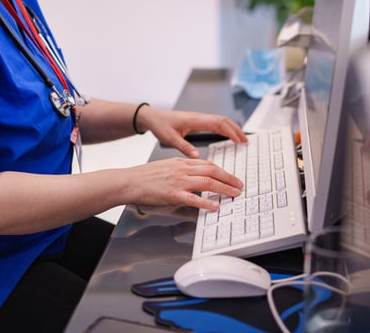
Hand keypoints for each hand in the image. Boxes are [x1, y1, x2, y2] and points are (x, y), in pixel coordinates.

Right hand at [126, 157, 243, 211]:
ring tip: (234, 194)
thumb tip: (197, 173)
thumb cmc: (146, 176)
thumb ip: (183, 168)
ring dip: (224, 188)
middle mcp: (183, 170)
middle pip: (212, 171)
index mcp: (182, 162)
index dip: (223, 171)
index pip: (208, 164)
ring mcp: (178, 181)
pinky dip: (206, 202)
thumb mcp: (168, 166)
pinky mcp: (172, 194)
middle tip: (240, 186)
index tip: (232, 177)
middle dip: (229, 178)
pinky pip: (193, 198)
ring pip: (207, 182)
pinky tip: (215, 206)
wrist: (130, 181)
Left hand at [139, 106, 246, 157]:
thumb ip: (184, 147)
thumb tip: (198, 156)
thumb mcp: (171, 139)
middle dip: (236, 130)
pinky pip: (215, 123)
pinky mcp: (197, 121)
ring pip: (220, 121)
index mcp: (196, 120)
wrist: (153, 117)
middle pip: (224, 121)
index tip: (240, 141)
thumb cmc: (161, 126)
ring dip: (232, 128)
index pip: (219, 124)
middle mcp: (200, 118)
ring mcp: (199, 118)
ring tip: (241, 139)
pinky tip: (227, 136)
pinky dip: (224, 128)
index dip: (231, 132)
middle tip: (246, 141)